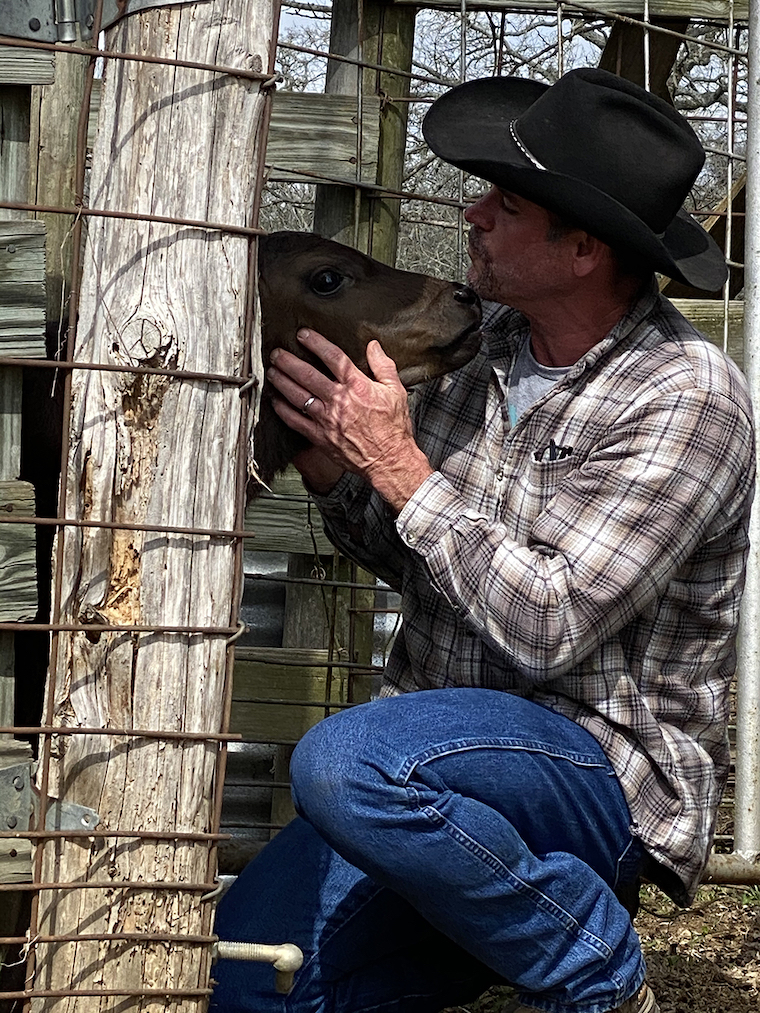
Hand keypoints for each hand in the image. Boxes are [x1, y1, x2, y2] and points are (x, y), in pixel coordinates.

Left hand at [267, 329, 433, 511]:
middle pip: (307, 375)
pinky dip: (283, 410)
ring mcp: (327, 420)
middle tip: (277, 353)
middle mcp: (339, 401)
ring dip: (281, 382)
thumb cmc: (394, 428)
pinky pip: (296, 421)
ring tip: (272, 372)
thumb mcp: (396, 391)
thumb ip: (383, 366)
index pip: (333, 358)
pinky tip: (275, 401)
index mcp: (357, 386)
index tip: (303, 335)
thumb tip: (373, 345)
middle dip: (288, 361)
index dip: (316, 343)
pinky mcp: (320, 437)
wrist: (390, 461)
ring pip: (297, 396)